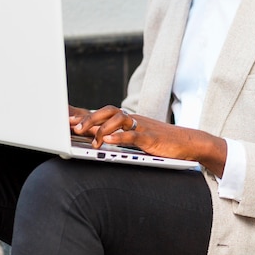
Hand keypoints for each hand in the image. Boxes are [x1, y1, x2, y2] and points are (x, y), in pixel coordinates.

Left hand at [72, 105, 226, 176]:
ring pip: (118, 119)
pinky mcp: (151, 137)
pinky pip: (133, 134)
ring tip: (91, 138)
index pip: (103, 112)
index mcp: (128, 119)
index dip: (85, 113)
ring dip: (102, 128)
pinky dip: (119, 137)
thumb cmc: (161, 142)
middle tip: (74, 127)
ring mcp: (142, 126)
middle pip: (107, 111)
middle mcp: (133, 119)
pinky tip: (108, 140)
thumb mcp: (138, 138)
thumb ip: (119, 136)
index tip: (66, 117)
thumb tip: (96, 139)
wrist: (188, 142)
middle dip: (89, 118)